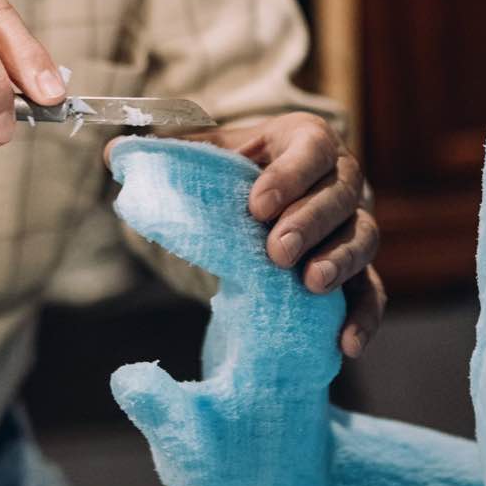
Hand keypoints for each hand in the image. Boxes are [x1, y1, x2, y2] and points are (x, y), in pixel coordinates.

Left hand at [189, 113, 383, 357]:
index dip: (289, 175)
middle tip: (276, 250)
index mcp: (307, 141)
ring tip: (310, 284)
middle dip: (309, 222)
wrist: (261, 201)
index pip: (311, 149)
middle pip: (340, 195)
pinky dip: (363, 317)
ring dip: (339, 261)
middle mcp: (341, 180)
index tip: (255, 204)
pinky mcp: (358, 271)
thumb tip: (113, 156)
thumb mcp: (208, 152)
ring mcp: (354, 226)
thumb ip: (168, 153)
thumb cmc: (237, 171)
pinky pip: (372, 292)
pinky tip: (344, 345)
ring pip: (362, 239)